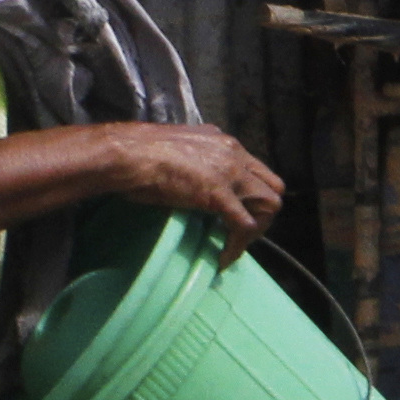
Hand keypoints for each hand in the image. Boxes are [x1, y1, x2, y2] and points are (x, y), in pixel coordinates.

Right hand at [86, 123, 286, 255]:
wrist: (126, 154)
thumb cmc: (137, 153)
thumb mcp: (177, 150)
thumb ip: (194, 160)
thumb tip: (192, 178)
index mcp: (224, 142)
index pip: (256, 169)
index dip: (251, 194)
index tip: (235, 212)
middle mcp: (234, 153)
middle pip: (272, 186)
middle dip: (262, 212)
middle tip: (240, 232)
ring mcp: (230, 172)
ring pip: (269, 204)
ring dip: (256, 229)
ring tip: (235, 245)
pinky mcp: (220, 194)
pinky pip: (243, 225)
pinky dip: (237, 245)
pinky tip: (223, 257)